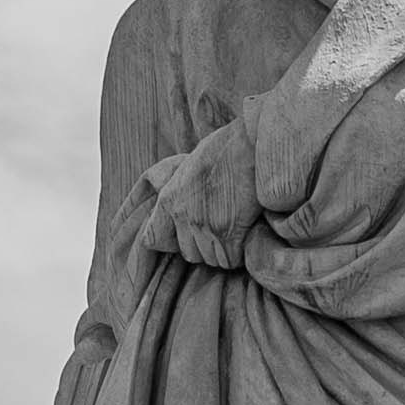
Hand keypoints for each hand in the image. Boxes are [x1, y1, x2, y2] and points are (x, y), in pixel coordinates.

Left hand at [140, 124, 260, 273]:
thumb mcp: (190, 167)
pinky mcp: (229, 231)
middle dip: (206, 248)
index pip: (151, 239)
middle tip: (222, 232)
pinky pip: (231, 259)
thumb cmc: (227, 150)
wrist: (252, 144)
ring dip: (225, 251)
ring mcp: (205, 225)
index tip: (188, 237)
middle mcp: (182, 215)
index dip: (173, 242)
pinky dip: (240, 252)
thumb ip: (181, 192)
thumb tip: (183, 209)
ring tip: (236, 231)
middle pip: (190, 254)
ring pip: (212, 259)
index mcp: (169, 198)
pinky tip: (246, 234)